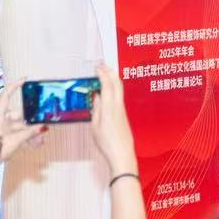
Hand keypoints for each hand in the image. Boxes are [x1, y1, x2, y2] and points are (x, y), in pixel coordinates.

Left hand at [0, 79, 48, 164]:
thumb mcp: (15, 140)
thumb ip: (30, 133)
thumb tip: (43, 128)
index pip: (6, 95)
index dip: (15, 85)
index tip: (25, 79)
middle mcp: (0, 120)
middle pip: (20, 115)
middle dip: (33, 121)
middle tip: (44, 125)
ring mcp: (2, 129)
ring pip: (21, 127)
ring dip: (32, 132)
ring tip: (42, 141)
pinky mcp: (4, 138)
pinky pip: (18, 135)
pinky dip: (27, 138)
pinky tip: (37, 145)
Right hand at [89, 63, 137, 177]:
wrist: (122, 154)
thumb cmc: (107, 143)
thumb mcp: (95, 126)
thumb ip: (96, 109)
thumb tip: (96, 96)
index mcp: (109, 108)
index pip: (107, 85)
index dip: (102, 74)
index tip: (97, 66)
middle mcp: (118, 106)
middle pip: (116, 83)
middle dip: (109, 71)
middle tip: (102, 64)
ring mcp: (122, 110)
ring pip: (119, 89)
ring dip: (112, 78)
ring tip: (105, 72)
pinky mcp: (123, 114)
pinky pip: (118, 96)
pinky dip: (113, 88)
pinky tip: (107, 89)